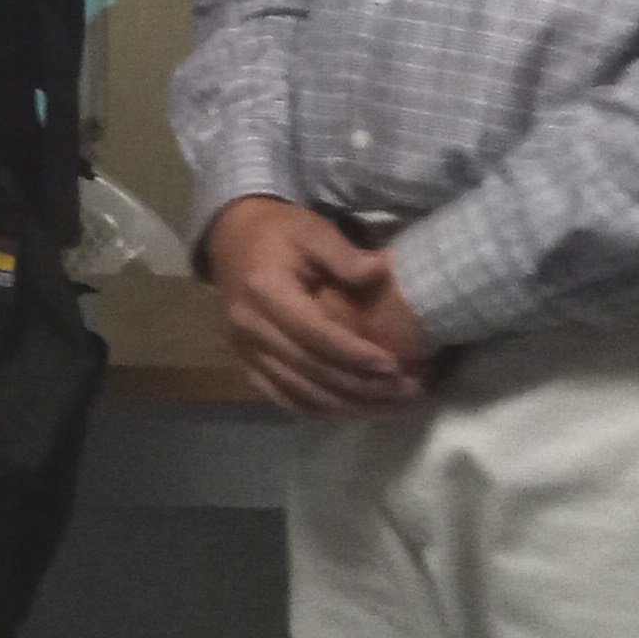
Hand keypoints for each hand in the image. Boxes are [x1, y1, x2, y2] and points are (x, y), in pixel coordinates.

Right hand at [203, 196, 427, 416]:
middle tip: (407, 389)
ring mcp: (244, 350)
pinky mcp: (246, 363)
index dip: (354, 355)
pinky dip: (319, 409)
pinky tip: (352, 409)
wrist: (232, 238)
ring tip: (391, 405)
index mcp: (265, 292)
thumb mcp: (312, 230)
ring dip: (347, 405)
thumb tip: (381, 272)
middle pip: (310, 370)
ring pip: (299, 393)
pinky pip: (283, 398)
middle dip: (362, 386)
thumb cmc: (278, 232)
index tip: (394, 365)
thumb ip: (345, 254)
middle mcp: (250, 328)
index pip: (314, 335)